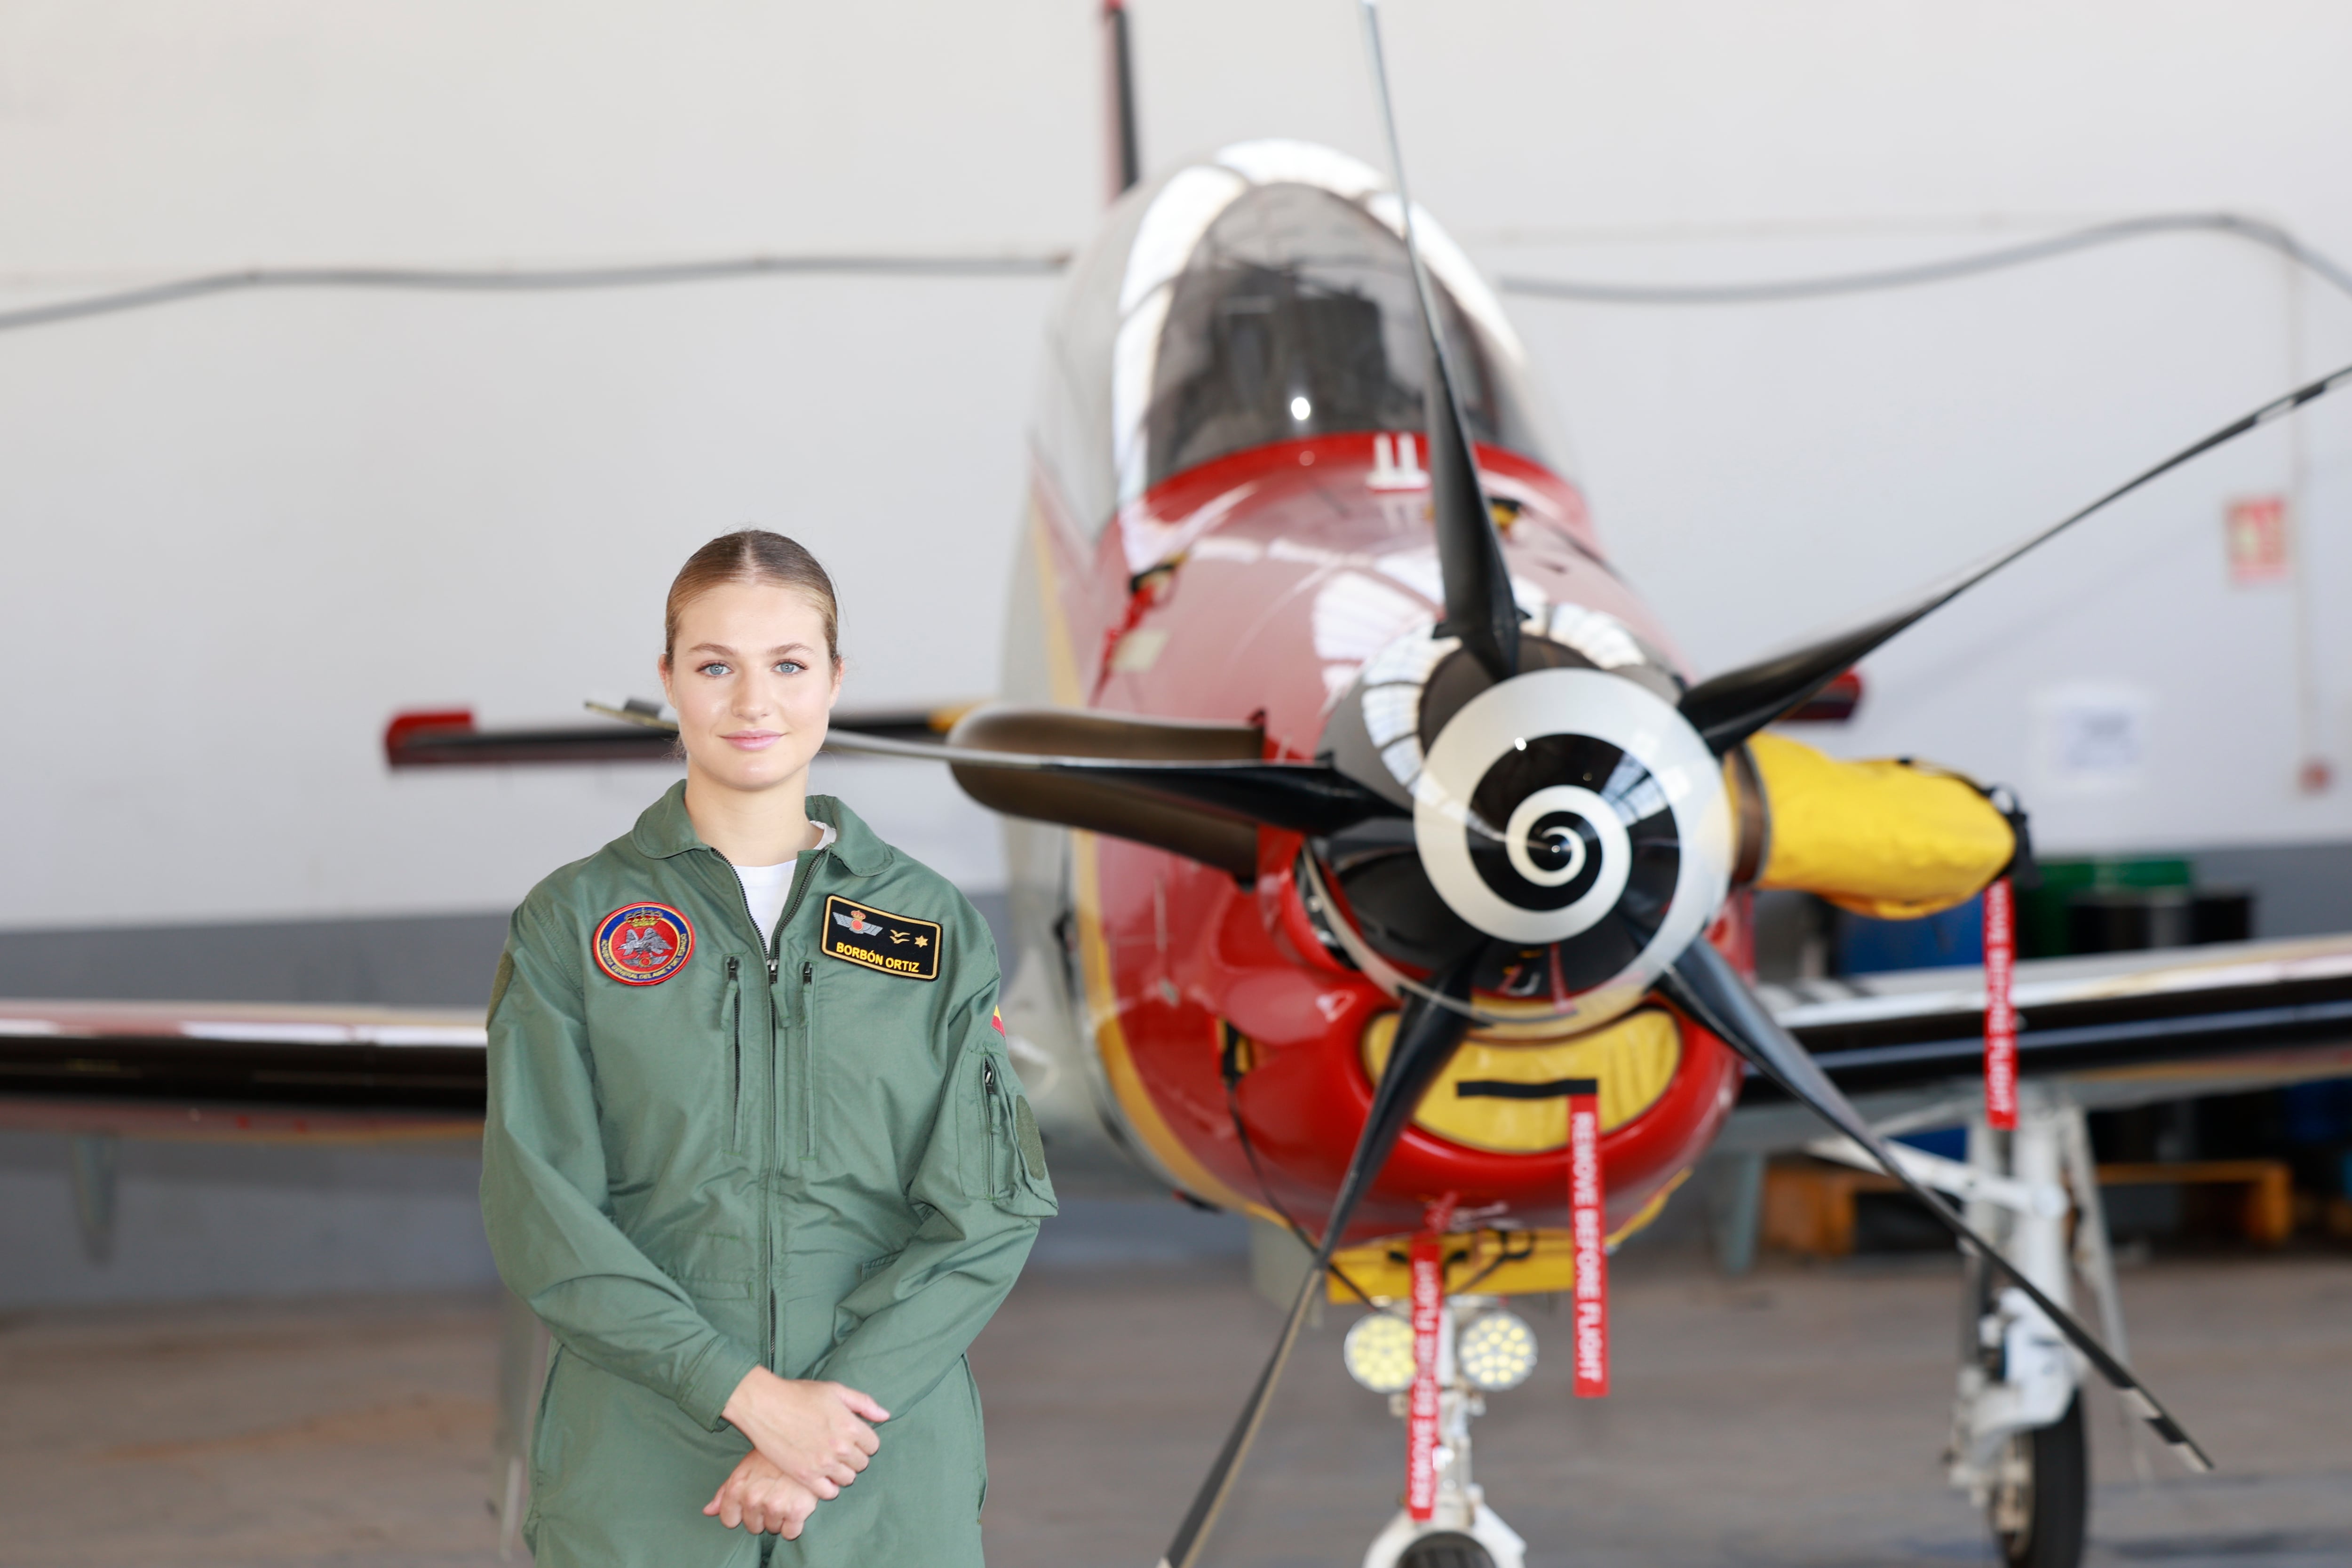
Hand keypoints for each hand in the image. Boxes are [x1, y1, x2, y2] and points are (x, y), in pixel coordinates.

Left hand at [704, 1450, 818, 1537]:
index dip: (741, 1513)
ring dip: (780, 1517)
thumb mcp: (746, 1466)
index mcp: (738, 1487)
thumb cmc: (775, 1454)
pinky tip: (798, 1504)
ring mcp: (775, 1506)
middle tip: (775, 1494)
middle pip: (753, 1526)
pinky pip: (790, 1533)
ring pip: (772, 1528)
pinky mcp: (797, 1511)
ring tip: (788, 1495)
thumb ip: (725, 1491)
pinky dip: (795, 1524)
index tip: (754, 1502)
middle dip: (763, 1514)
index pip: (729, 1519)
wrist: (809, 1441)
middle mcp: (753, 1499)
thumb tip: (708, 1511)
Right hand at [720, 1367, 888, 1497]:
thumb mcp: (835, 1391)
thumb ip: (863, 1403)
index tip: (852, 1437)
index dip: (864, 1441)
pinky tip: (821, 1475)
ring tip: (829, 1461)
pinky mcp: (805, 1476)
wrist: (765, 1405)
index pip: (873, 1445)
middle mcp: (840, 1448)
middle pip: (862, 1463)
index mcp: (851, 1426)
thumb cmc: (799, 1394)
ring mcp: (823, 1464)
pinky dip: (828, 1486)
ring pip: (848, 1479)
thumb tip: (885, 1416)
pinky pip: (828, 1492)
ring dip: (842, 1471)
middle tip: (839, 1449)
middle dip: (854, 1456)